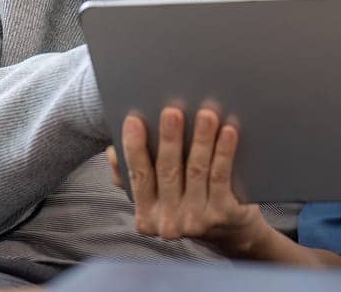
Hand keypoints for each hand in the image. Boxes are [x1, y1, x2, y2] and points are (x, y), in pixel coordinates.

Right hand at [105, 105, 268, 254]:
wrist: (228, 228)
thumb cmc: (186, 200)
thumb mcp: (155, 194)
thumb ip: (130, 175)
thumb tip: (112, 153)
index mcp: (146, 214)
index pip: (137, 176)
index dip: (134, 148)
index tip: (133, 120)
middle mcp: (168, 222)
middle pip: (168, 172)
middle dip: (169, 139)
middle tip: (172, 111)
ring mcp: (196, 220)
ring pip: (196, 171)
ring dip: (201, 140)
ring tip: (206, 115)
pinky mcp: (222, 215)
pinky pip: (221, 179)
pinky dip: (224, 153)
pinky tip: (228, 132)